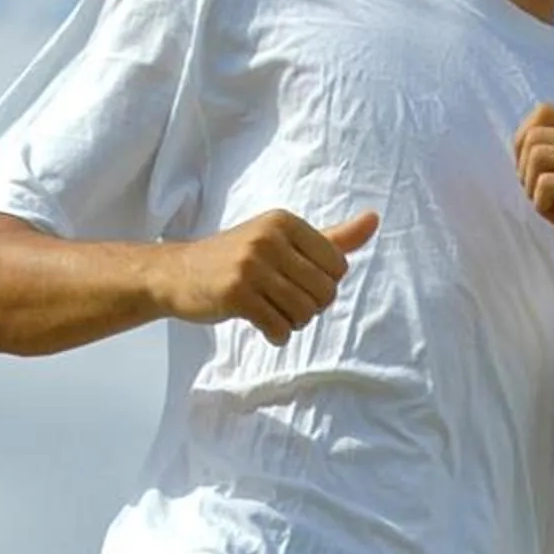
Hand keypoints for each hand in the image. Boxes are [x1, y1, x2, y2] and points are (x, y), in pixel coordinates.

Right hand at [155, 208, 377, 343]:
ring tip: (272, 311)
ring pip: (304, 313)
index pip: (338, 267)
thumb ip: (332, 237)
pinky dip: (276, 335)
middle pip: (324, 293)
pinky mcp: (236, 294)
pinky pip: (280, 328)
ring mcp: (251, 265)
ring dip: (292, 323)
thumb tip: (375, 219)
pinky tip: (262, 325)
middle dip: (310, 308)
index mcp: (285, 222)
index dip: (323, 285)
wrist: (179, 273)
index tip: (297, 282)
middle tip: (284, 302)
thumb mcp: (285, 240)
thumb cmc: (239, 259)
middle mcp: (269, 238)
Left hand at [514, 83, 553, 277]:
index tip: (534, 173)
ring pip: (538, 158)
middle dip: (525, 169)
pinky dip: (542, 205)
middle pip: (536, 135)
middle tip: (541, 194)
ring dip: (533, 189)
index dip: (523, 143)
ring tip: (551, 205)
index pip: (543, 113)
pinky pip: (546, 184)